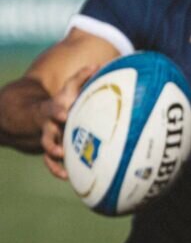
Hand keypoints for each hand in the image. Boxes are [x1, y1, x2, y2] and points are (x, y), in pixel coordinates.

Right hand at [38, 65, 97, 179]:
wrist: (40, 114)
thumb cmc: (64, 101)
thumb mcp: (70, 88)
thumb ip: (82, 77)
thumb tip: (98, 65)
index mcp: (56, 109)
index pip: (55, 108)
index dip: (58, 111)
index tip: (64, 114)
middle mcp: (51, 124)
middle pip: (48, 132)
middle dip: (53, 140)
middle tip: (60, 149)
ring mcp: (50, 137)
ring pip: (48, 148)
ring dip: (54, 155)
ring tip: (63, 162)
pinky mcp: (52, 149)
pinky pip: (51, 162)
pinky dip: (57, 169)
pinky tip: (67, 177)